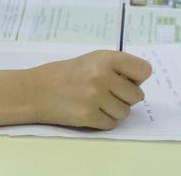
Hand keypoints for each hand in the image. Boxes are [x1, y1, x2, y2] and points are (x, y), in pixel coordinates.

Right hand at [30, 50, 151, 129]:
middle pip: (136, 96)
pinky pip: (111, 124)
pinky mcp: (89, 116)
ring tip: (95, 102)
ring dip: (113, 111)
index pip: (144, 70)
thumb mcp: (92, 60)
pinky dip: (103, 121)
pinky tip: (89, 111)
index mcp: (105, 58)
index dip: (136, 78)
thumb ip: (116, 67)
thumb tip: (138, 82)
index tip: (124, 80)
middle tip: (106, 93)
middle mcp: (102, 76)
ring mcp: (95, 97)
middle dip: (124, 97)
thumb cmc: (66, 74)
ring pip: (125, 112)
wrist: (36, 90)